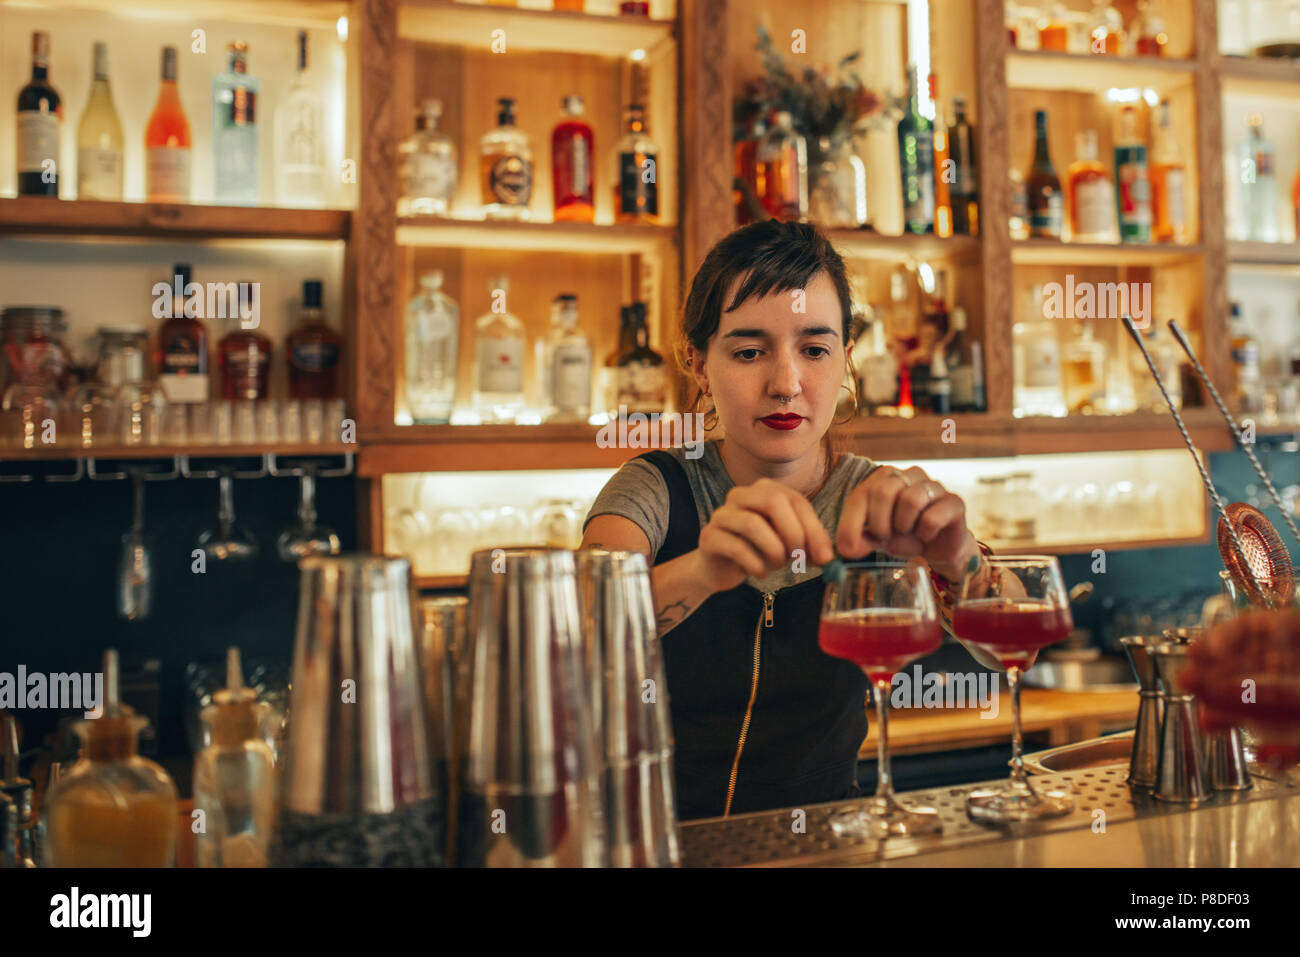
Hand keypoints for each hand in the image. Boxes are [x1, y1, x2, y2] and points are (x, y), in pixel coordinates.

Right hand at [692, 478, 835, 593]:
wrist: (721, 568)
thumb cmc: (758, 551)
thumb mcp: (788, 544)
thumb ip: (808, 544)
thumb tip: (828, 556)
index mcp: (764, 490)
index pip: (796, 500)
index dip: (814, 528)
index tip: (825, 556)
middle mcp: (740, 495)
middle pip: (772, 501)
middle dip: (793, 533)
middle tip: (799, 558)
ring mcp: (721, 514)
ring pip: (752, 523)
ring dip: (773, 550)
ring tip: (778, 565)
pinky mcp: (709, 537)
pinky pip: (736, 547)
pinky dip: (755, 564)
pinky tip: (761, 573)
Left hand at [836, 465, 977, 581]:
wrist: (938, 548)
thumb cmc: (903, 536)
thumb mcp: (875, 537)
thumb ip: (858, 537)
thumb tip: (845, 549)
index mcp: (885, 478)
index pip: (861, 494)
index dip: (851, 523)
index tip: (848, 548)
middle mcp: (910, 475)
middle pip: (884, 491)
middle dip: (879, 523)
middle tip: (884, 536)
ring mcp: (934, 486)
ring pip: (910, 499)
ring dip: (903, 525)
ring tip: (907, 532)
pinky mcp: (954, 502)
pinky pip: (932, 517)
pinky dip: (925, 532)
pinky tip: (926, 535)